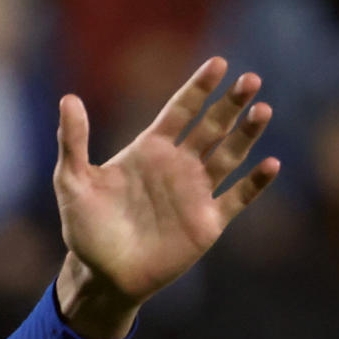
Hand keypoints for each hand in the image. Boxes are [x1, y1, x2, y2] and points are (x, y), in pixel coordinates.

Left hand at [52, 58, 281, 338]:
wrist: (101, 275)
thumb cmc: (85, 228)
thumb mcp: (73, 182)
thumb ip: (73, 141)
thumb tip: (68, 99)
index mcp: (150, 150)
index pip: (180, 110)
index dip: (198, 87)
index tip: (218, 63)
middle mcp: (178, 166)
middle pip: (212, 126)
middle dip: (231, 104)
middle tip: (251, 80)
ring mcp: (195, 193)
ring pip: (229, 155)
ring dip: (247, 135)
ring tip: (263, 111)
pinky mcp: (207, 223)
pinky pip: (237, 198)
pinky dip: (254, 183)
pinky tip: (270, 165)